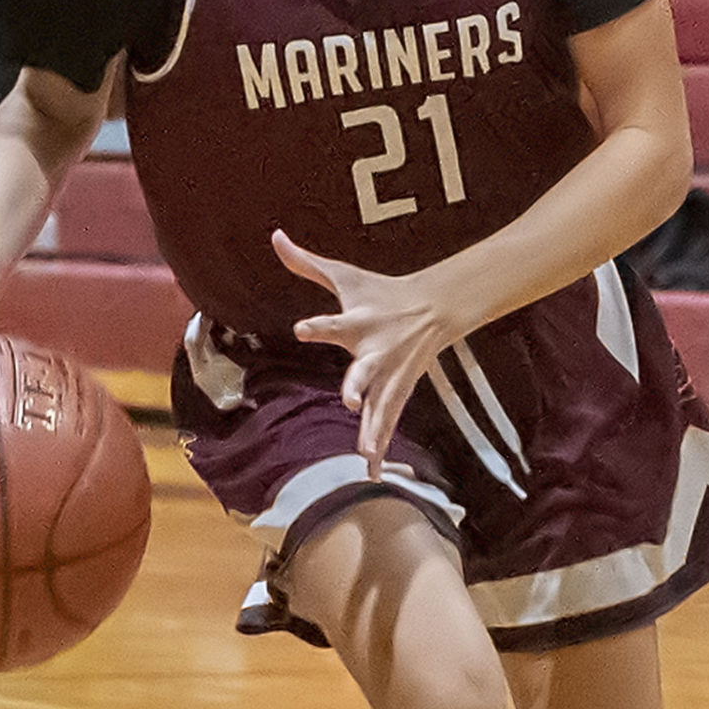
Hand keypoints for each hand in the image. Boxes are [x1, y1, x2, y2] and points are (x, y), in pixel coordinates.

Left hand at [273, 229, 458, 476]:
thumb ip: (306, 262)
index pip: (334, 323)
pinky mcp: (399, 392)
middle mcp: (375, 352)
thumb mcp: (344, 275)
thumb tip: (274, 235)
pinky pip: (388, 423)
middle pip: (365, 371)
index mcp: (359, 322)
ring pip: (381, 405)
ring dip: (374, 429)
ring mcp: (390, 376)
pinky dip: (382, 447)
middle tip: (350, 400)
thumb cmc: (380, 292)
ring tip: (366, 455)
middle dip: (358, 386)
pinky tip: (374, 473)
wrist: (434, 308)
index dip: (318, 326)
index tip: (301, 328)